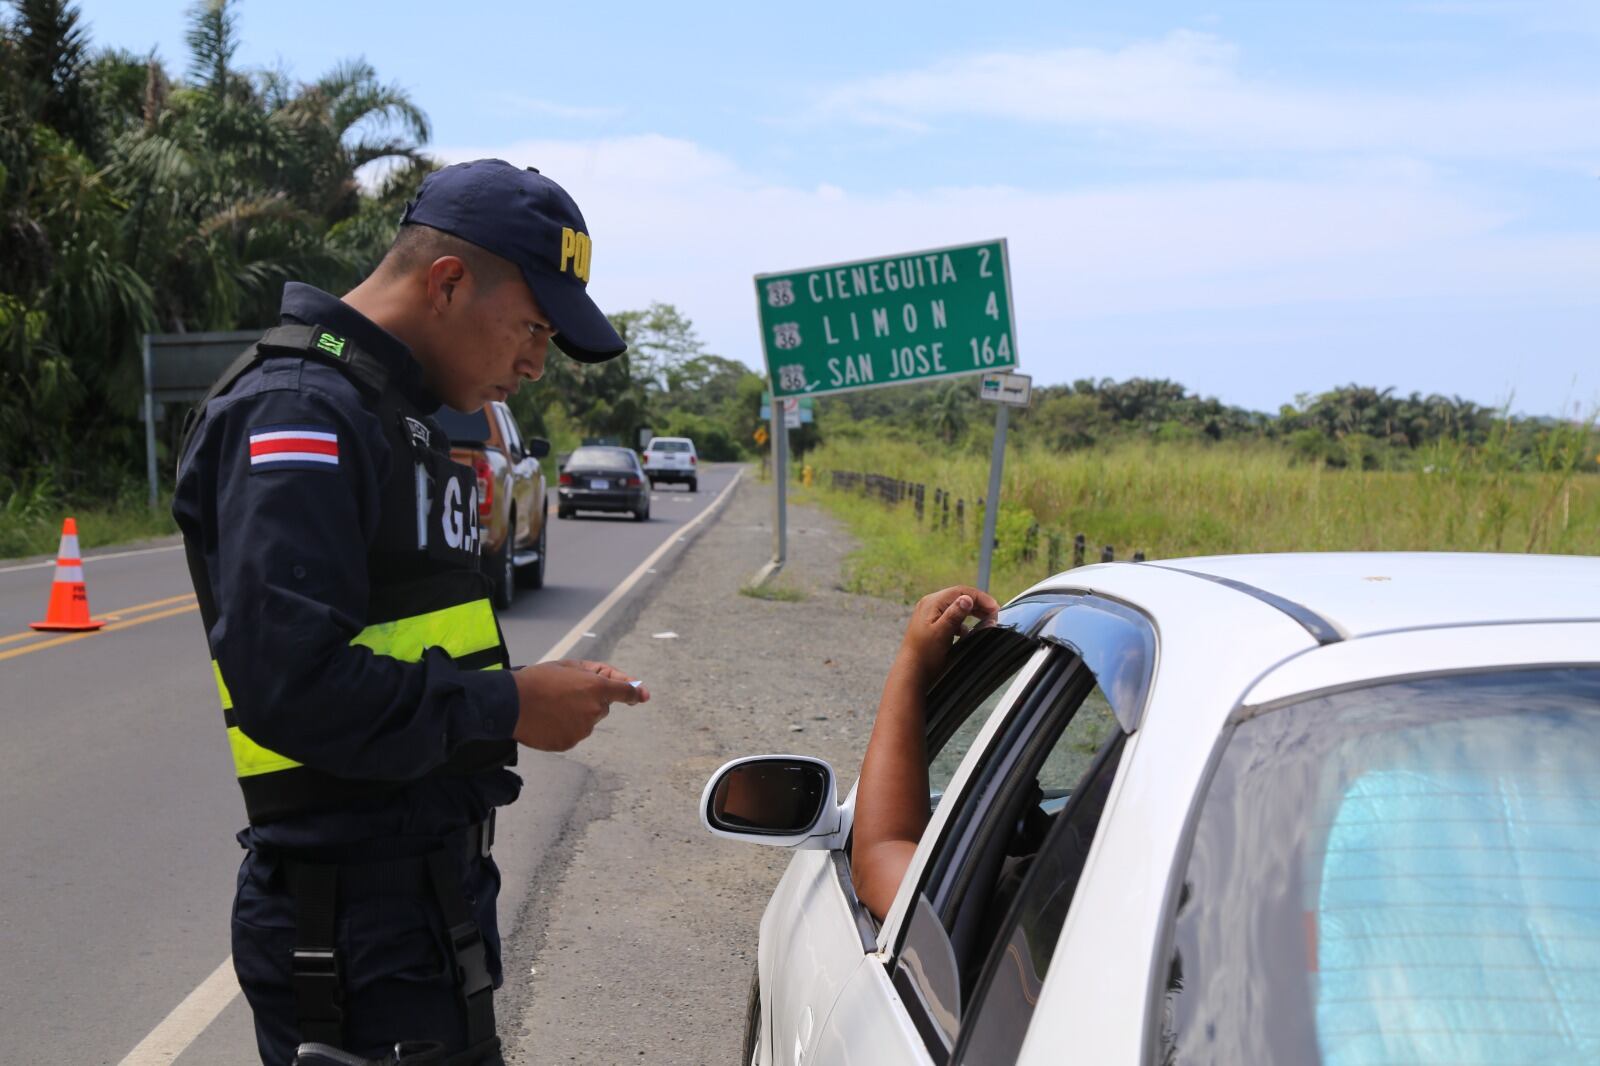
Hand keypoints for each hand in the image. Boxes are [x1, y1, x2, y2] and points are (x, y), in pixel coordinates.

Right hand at [510, 661, 648, 750]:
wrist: (511, 703)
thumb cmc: (538, 679)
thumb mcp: (568, 666)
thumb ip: (595, 673)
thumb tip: (615, 685)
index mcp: (596, 688)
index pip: (625, 691)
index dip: (635, 693)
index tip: (643, 696)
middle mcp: (594, 711)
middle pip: (602, 708)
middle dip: (590, 701)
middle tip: (565, 694)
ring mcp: (583, 729)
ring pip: (587, 722)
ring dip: (576, 715)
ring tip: (551, 707)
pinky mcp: (570, 742)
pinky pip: (573, 734)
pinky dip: (564, 728)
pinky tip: (547, 720)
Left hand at [896, 585, 1000, 682]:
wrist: (911, 672)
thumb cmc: (925, 655)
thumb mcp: (942, 633)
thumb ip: (955, 615)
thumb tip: (967, 599)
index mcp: (932, 603)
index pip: (961, 591)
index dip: (981, 598)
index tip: (995, 608)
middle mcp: (930, 605)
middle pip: (959, 598)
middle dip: (978, 605)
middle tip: (994, 614)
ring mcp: (930, 615)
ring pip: (956, 608)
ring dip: (972, 613)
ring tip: (986, 621)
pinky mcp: (931, 625)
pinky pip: (951, 618)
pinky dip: (963, 622)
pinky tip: (968, 632)